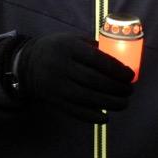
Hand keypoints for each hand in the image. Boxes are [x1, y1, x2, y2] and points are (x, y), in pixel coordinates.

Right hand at [14, 33, 134, 122]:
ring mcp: (57, 86)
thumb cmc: (58, 49)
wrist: (27, 65)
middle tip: (130, 90)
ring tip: (124, 103)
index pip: (97, 60)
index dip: (117, 69)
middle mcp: (62, 67)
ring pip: (87, 98)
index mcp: (69, 48)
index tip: (130, 75)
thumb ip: (95, 47)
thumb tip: (121, 60)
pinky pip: (75, 111)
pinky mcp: (54, 101)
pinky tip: (106, 117)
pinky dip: (92, 116)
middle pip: (94, 80)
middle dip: (116, 88)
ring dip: (110, 103)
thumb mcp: (73, 40)